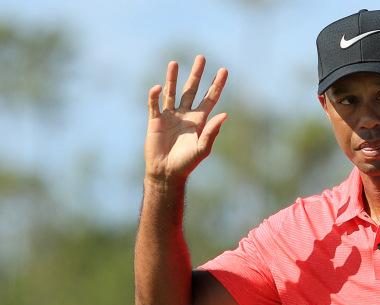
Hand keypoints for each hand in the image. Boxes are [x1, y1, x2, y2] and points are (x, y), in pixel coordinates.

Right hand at [145, 55, 227, 183]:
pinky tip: (158, 88)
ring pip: (172, 92)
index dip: (217, 84)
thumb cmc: (186, 163)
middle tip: (201, 57)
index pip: (210, 98)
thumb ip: (212, 132)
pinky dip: (155, 95)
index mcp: (199, 121)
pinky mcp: (155, 120)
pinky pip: (154, 104)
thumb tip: (225, 114)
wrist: (166, 172)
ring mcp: (170, 116)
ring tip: (174, 63)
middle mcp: (185, 115)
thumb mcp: (202, 148)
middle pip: (192, 90)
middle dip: (197, 74)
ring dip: (173, 78)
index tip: (224, 70)